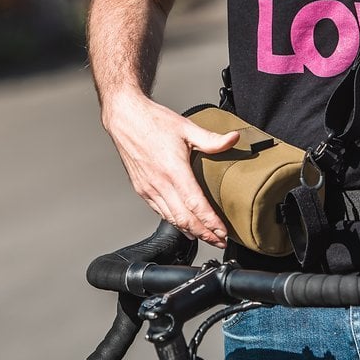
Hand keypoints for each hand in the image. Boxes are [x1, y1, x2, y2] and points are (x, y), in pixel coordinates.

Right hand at [102, 91, 238, 248]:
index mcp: (174, 170)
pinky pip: (160, 212)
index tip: (223, 232)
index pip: (196, 205)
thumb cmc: (153, 121)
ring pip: (171, 219)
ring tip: (207, 237)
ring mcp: (149, 189)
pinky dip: (174, 222)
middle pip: (184, 219)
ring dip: (190, 231)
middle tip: (220, 241)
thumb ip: (212, 139)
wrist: (125, 118)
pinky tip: (184, 226)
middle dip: (204, 234)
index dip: (211, 223)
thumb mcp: (187, 128)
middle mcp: (160, 183)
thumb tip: (234, 139)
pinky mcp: (142, 190)